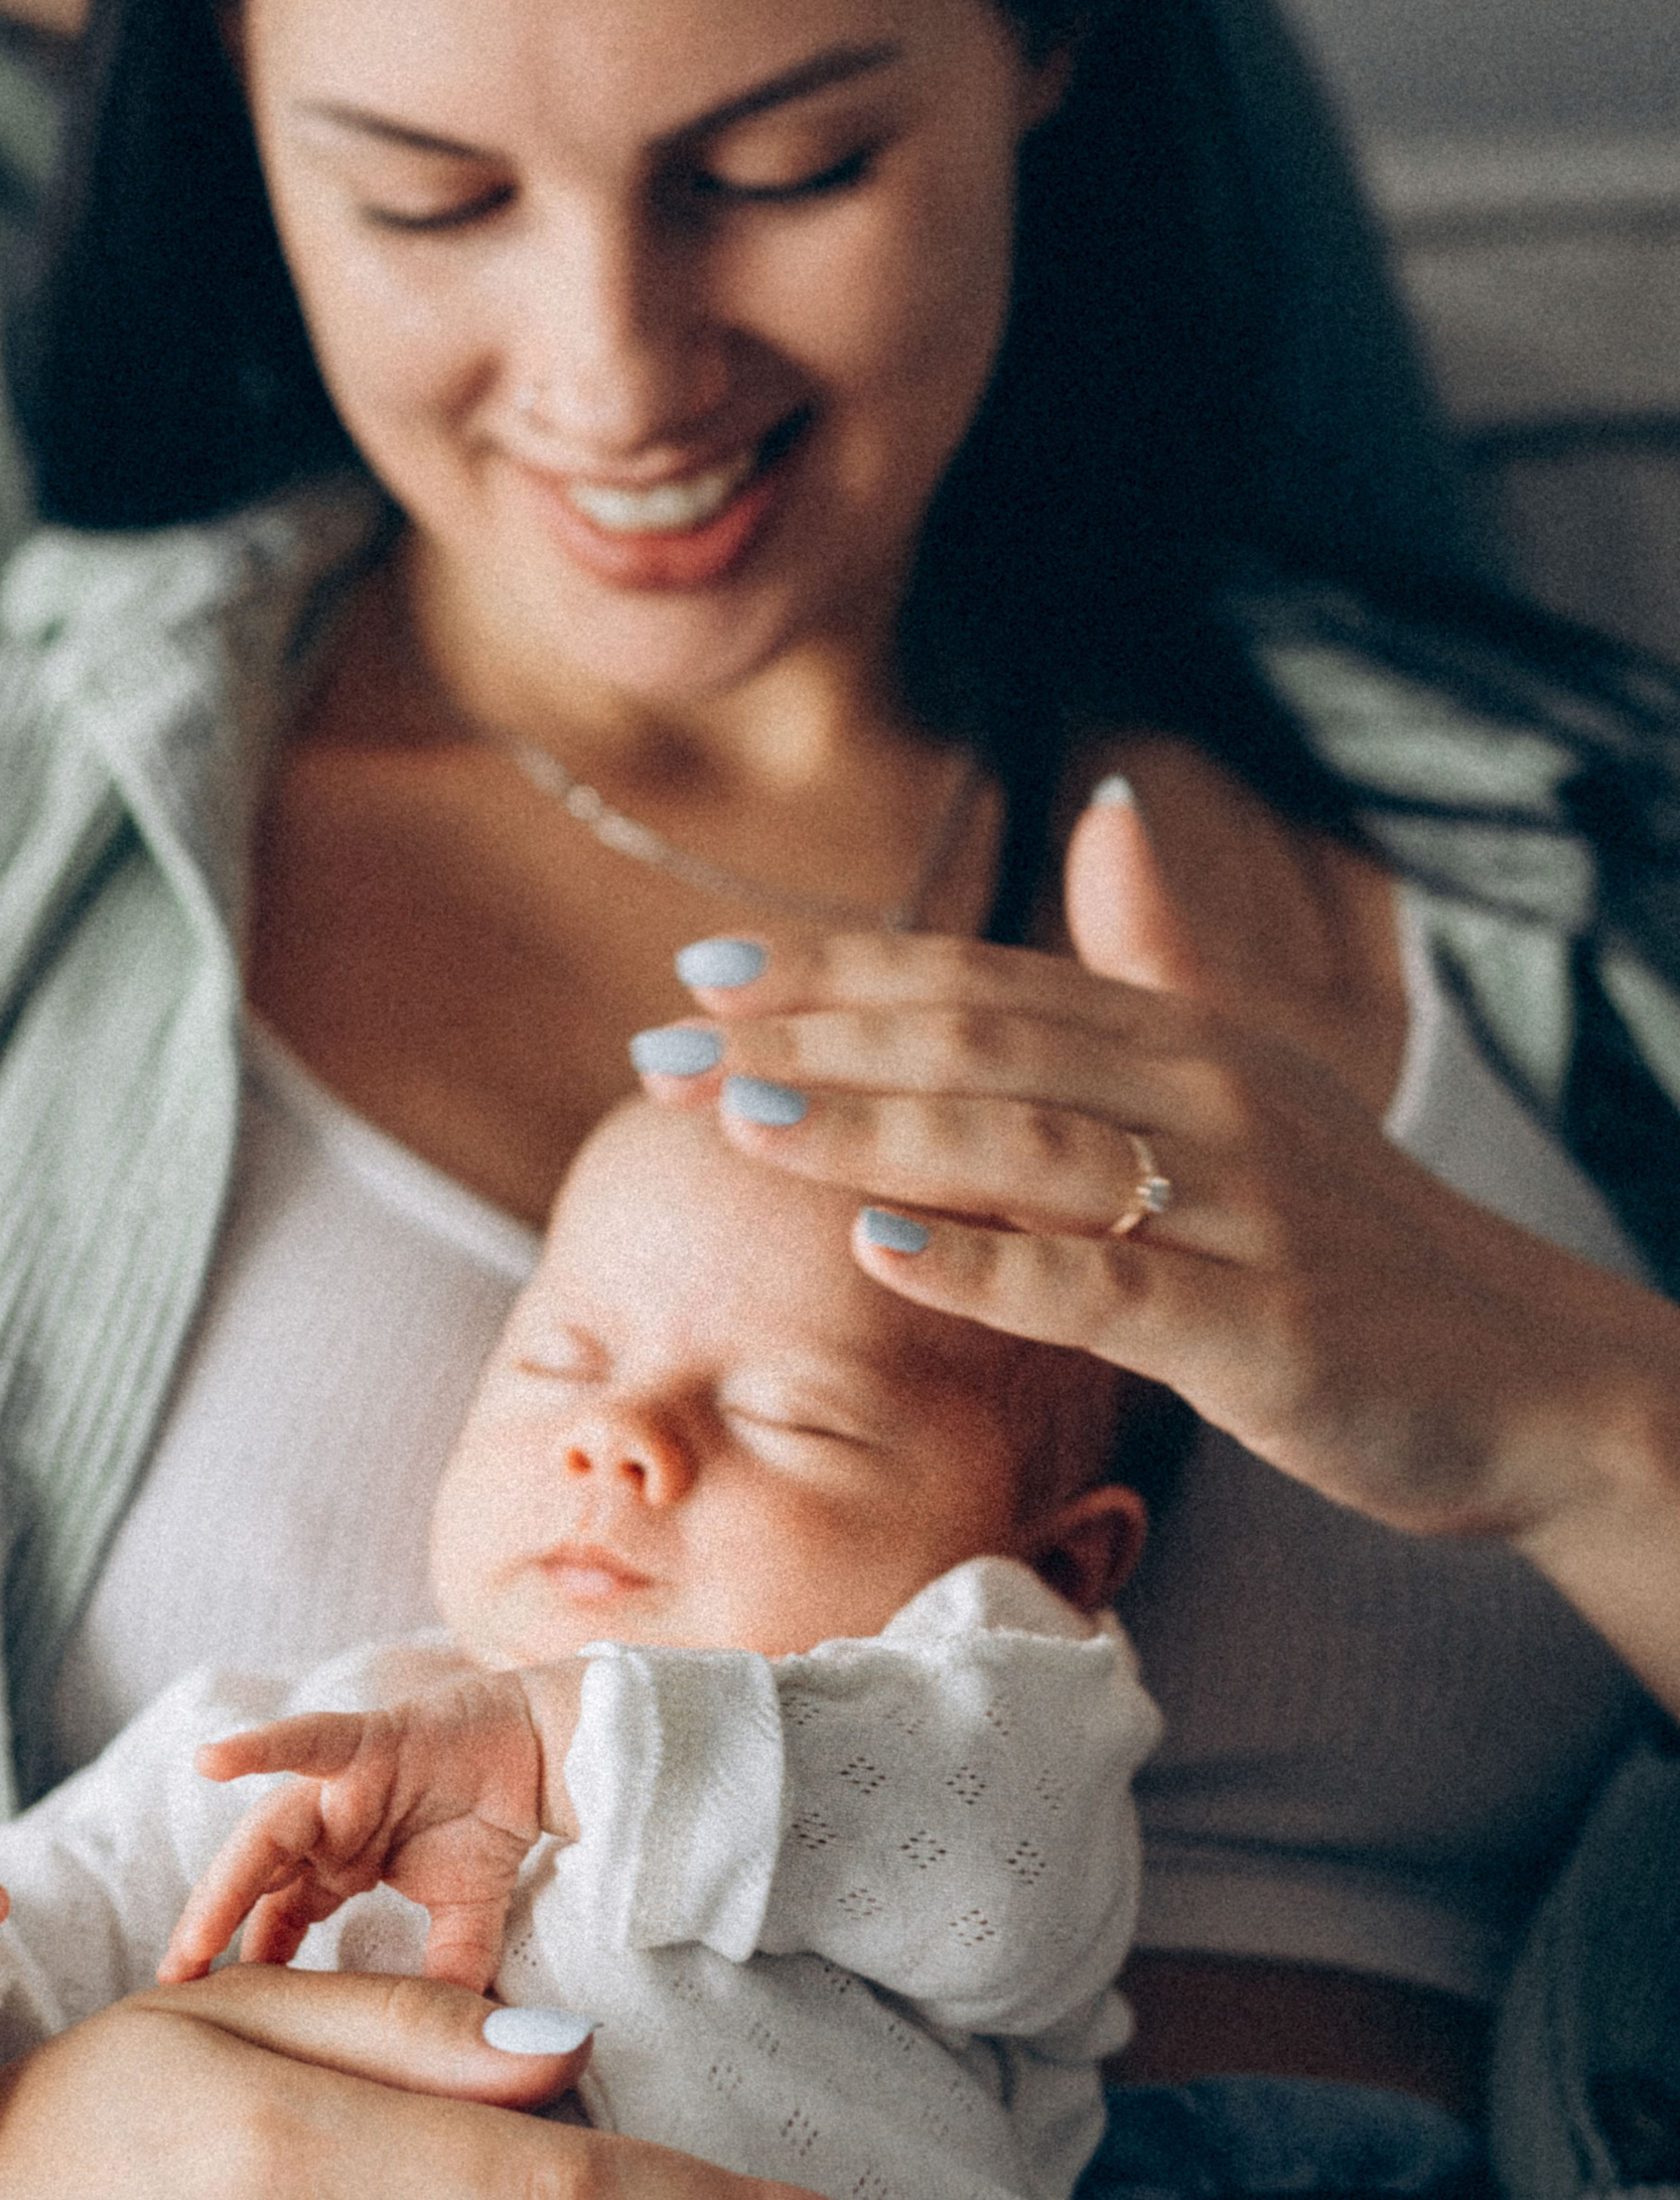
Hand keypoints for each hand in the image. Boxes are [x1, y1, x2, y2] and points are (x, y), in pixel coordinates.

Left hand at [160, 1664, 586, 1990]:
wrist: (545, 1752)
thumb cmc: (493, 1824)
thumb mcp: (469, 1922)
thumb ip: (447, 1979)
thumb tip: (443, 2058)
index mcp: (338, 1867)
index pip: (277, 1921)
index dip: (248, 1964)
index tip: (212, 2017)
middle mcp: (326, 1828)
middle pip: (254, 1882)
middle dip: (210, 1930)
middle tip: (174, 1987)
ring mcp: (339, 1785)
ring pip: (268, 1833)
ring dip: (226, 1883)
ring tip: (191, 1938)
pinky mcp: (366, 1743)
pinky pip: (309, 1741)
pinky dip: (262, 1747)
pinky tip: (211, 1759)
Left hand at [642, 782, 1679, 1593]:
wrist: (1538, 1380)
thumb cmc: (1368, 1244)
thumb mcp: (1264, 1081)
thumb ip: (1163, 961)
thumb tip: (1101, 818)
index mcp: (1187, 1040)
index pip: (980, 983)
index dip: (836, 970)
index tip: (699, 969)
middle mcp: (1209, 1101)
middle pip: (981, 1045)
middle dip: (809, 1040)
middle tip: (662, 1043)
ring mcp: (1242, 1212)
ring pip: (1027, 1146)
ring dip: (872, 1126)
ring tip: (739, 1116)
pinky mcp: (1268, 1329)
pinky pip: (1107, 1286)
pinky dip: (988, 1262)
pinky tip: (880, 1245)